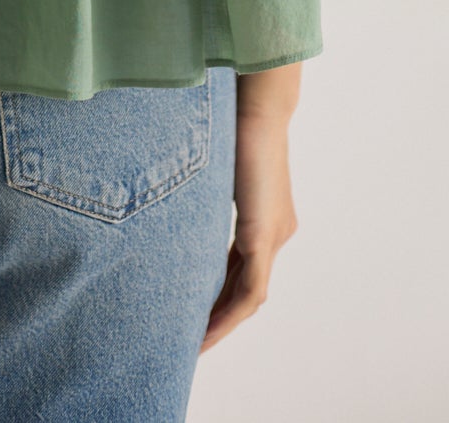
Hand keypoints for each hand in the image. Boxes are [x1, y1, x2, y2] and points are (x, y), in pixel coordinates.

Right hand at [199, 101, 298, 351]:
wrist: (259, 106)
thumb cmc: (232, 120)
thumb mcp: (214, 167)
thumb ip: (204, 191)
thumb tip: (171, 192)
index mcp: (266, 215)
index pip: (241, 265)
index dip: (218, 290)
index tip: (192, 308)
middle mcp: (277, 231)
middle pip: (247, 287)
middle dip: (218, 314)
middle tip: (189, 337)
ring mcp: (275, 236)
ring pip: (250, 296)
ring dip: (223, 322)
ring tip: (195, 344)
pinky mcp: (266, 237)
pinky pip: (251, 291)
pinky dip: (229, 313)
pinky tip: (207, 330)